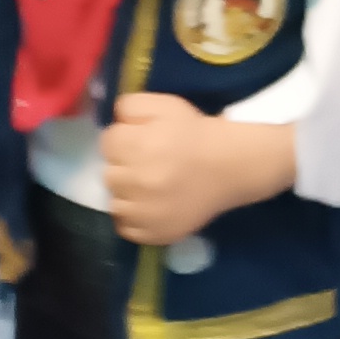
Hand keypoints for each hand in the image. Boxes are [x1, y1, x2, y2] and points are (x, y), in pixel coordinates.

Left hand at [100, 91, 291, 247]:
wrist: (232, 166)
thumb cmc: (197, 134)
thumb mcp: (165, 105)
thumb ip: (130, 106)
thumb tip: (112, 121)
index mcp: (140, 146)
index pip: (107, 143)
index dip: (122, 140)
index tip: (138, 141)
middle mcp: (140, 181)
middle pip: (108, 174)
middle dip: (123, 166)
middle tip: (145, 164)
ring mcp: (147, 212)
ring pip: (115, 203)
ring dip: (126, 194)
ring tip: (147, 187)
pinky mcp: (156, 233)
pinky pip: (126, 228)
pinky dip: (133, 219)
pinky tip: (148, 207)